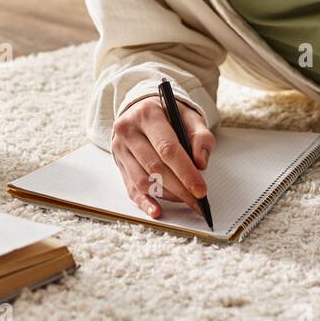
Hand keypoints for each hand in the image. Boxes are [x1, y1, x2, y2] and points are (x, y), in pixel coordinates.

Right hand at [111, 94, 215, 218]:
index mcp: (147, 114)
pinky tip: (157, 211)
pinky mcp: (119, 163)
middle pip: (154, 167)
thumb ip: (200, 137)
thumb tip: (201, 164)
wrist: (143, 109)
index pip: (167, 148)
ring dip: (166, 195)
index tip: (200, 189)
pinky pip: (131, 188)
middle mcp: (128, 130)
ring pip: (142, 180)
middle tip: (197, 201)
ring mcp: (120, 148)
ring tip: (185, 199)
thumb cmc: (169, 114)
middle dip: (179, 188)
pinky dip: (145, 203)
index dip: (185, 171)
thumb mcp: (189, 116)